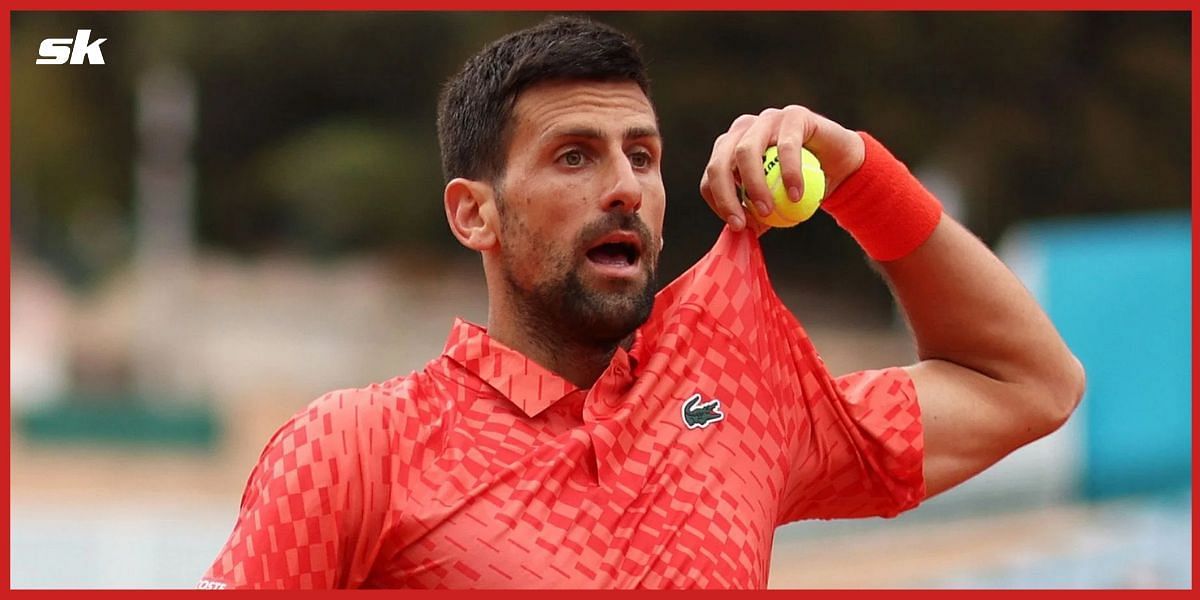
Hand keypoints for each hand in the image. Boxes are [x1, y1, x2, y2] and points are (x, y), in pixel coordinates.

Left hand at [699, 105, 864, 231]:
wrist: (840, 166)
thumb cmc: (803, 188)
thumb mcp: (775, 206)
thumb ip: (755, 216)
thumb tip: (738, 235)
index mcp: (731, 148)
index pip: (711, 175)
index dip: (718, 202)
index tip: (736, 226)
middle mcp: (743, 129)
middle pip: (720, 162)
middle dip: (726, 196)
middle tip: (743, 223)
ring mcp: (766, 119)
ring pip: (746, 151)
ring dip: (754, 185)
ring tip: (769, 211)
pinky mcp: (793, 115)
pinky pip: (786, 146)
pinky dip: (789, 173)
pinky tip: (796, 195)